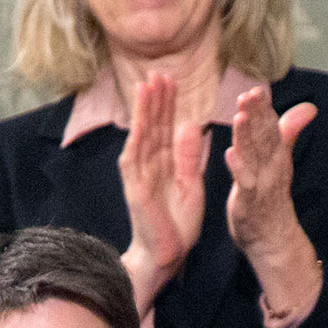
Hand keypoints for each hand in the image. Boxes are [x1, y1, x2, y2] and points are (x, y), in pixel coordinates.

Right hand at [116, 72, 207, 316]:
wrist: (168, 255)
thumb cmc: (178, 223)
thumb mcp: (192, 183)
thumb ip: (190, 156)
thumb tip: (192, 125)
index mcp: (164, 164)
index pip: (165, 127)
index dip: (167, 104)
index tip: (171, 79)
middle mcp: (148, 165)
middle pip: (151, 126)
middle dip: (155, 100)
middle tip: (158, 72)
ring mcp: (139, 177)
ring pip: (142, 137)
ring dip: (143, 113)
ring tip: (147, 86)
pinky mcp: (136, 190)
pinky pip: (135, 161)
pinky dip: (137, 141)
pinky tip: (139, 123)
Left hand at [225, 84, 322, 316]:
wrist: (273, 239)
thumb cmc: (271, 198)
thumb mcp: (281, 161)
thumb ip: (288, 132)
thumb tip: (310, 108)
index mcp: (276, 156)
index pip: (271, 127)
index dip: (265, 109)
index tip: (258, 88)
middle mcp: (271, 167)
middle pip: (265, 137)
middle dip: (258, 115)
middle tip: (250, 94)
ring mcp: (261, 185)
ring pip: (254, 156)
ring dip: (247, 136)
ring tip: (240, 116)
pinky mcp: (249, 202)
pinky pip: (244, 183)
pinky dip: (239, 168)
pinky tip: (230, 153)